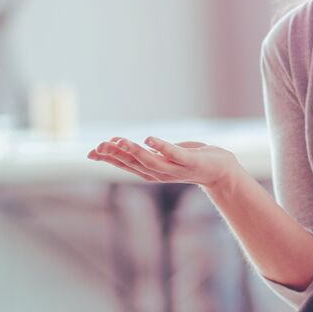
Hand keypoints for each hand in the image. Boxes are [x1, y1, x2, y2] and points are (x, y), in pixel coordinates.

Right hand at [88, 135, 240, 192]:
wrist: (221, 171)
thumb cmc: (190, 160)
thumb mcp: (163, 157)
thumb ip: (144, 153)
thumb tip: (120, 145)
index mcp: (152, 171)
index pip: (125, 165)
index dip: (108, 160)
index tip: (91, 152)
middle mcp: (161, 173)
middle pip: (133, 164)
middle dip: (115, 156)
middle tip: (100, 146)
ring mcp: (176, 169)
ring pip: (150, 161)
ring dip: (134, 151)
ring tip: (119, 141)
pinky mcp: (190, 161)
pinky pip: (173, 154)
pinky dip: (161, 147)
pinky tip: (149, 138)